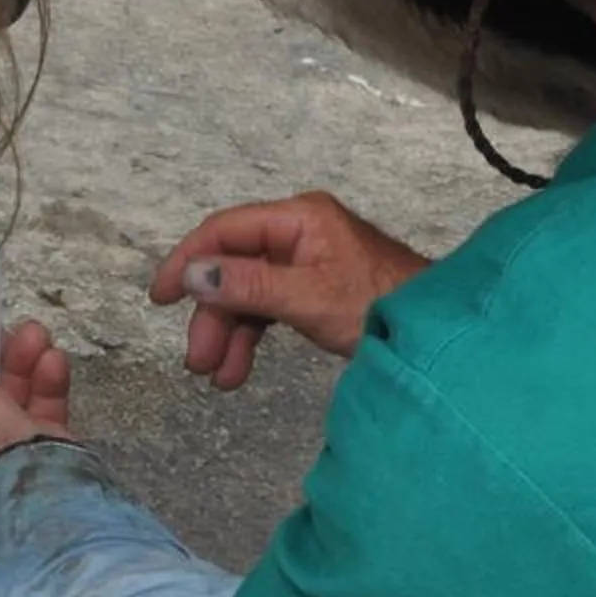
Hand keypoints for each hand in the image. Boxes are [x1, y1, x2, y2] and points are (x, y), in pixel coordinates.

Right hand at [148, 191, 429, 387]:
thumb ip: (249, 285)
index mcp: (297, 219)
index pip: (225, 231)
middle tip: (197, 360)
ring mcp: (304, 261)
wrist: (435, 333)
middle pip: (234, 268)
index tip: (160, 297)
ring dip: (230, 334)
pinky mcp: (311, 288)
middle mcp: (297, 233)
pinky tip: (239, 368)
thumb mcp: (308, 298)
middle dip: (213, 315)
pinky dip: (252, 337)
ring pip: (248, 294)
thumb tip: (193, 275)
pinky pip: (268, 308)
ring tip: (219, 377)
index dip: (187, 261)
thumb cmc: (380, 304)